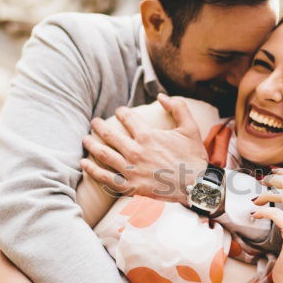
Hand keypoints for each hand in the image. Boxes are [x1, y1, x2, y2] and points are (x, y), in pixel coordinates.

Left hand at [81, 94, 207, 202]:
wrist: (197, 186)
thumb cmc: (193, 157)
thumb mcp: (190, 128)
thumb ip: (178, 108)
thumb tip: (161, 96)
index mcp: (148, 136)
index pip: (127, 118)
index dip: (121, 112)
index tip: (118, 112)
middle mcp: (136, 152)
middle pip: (110, 135)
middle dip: (99, 127)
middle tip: (93, 122)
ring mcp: (131, 170)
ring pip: (104, 155)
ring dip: (92, 145)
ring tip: (85, 139)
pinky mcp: (131, 186)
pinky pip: (107, 178)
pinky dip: (94, 171)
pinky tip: (85, 164)